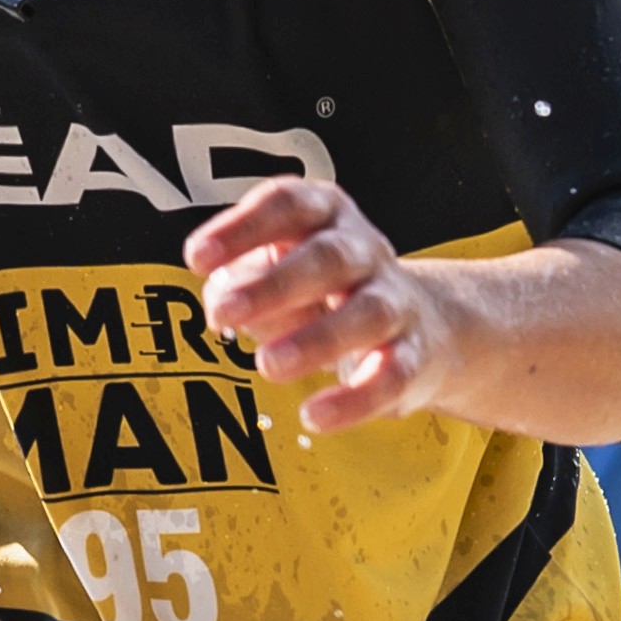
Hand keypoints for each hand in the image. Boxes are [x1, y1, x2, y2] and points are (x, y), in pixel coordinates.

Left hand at [190, 178, 449, 434]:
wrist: (423, 325)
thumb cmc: (324, 291)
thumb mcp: (274, 275)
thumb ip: (239, 284)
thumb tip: (221, 304)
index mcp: (325, 215)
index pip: (286, 205)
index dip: (242, 228)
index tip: (197, 258)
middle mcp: (365, 250)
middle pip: (328, 258)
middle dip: (275, 286)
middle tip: (225, 314)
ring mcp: (395, 302)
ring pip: (366, 313)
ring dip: (316, 340)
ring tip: (267, 365)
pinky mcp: (413, 355)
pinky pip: (391, 375)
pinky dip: (354, 399)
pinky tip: (314, 416)